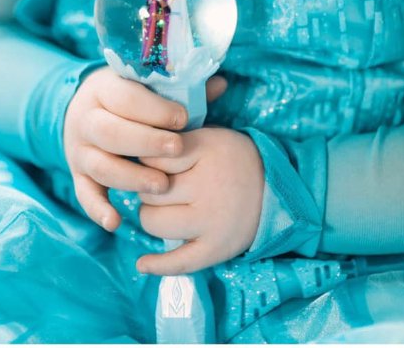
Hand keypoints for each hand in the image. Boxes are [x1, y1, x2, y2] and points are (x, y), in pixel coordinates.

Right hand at [64, 67, 226, 232]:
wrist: (87, 109)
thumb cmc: (130, 98)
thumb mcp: (148, 87)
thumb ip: (181, 89)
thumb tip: (222, 84)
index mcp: (103, 89)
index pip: (126, 98)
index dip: (155, 109)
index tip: (183, 118)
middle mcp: (86, 118)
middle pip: (110, 132)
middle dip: (146, 142)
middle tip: (177, 150)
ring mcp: (80, 149)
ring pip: (100, 165)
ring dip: (130, 178)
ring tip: (162, 185)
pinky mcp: (78, 174)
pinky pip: (84, 194)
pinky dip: (97, 209)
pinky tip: (116, 222)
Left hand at [136, 126, 263, 274]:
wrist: (273, 186)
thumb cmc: (229, 159)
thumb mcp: (207, 137)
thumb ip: (173, 143)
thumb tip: (130, 156)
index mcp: (205, 151)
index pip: (151, 157)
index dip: (146, 161)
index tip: (153, 164)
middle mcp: (207, 185)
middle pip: (149, 190)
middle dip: (147, 188)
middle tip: (161, 187)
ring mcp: (212, 219)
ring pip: (153, 222)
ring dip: (151, 216)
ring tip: (164, 210)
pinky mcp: (217, 247)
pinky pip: (179, 261)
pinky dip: (157, 265)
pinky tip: (143, 263)